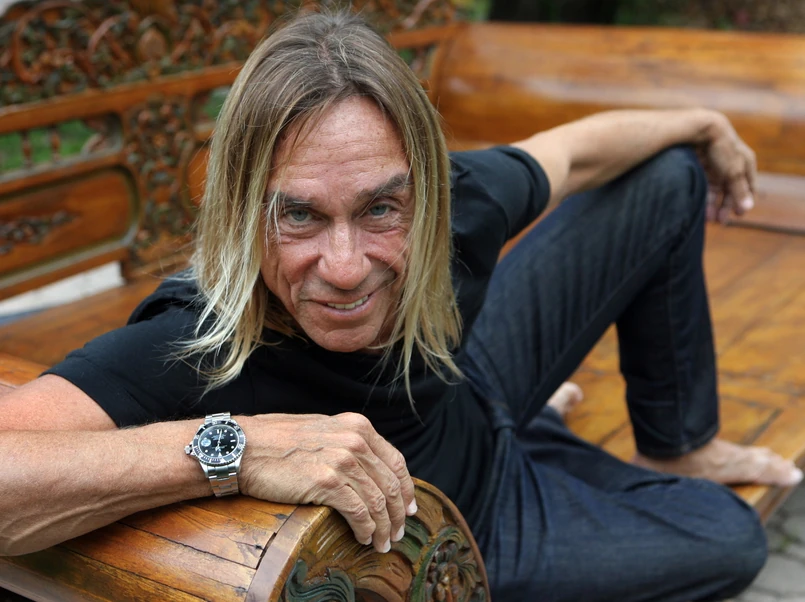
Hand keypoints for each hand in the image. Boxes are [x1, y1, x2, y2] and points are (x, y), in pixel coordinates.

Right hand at [237, 412, 416, 553]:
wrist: (244, 447)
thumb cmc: (276, 441)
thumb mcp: (322, 429)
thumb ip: (347, 443)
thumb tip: (367, 468)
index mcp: (358, 426)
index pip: (396, 461)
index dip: (406, 489)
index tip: (408, 508)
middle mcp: (355, 440)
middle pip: (391, 485)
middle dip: (397, 514)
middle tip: (395, 534)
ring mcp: (342, 460)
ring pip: (377, 502)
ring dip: (382, 527)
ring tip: (381, 543)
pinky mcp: (327, 482)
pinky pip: (358, 512)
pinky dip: (365, 529)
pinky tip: (363, 538)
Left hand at [697, 112, 756, 223]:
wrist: (699, 129)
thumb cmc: (721, 148)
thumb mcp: (733, 171)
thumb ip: (740, 190)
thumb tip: (747, 207)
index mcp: (745, 161)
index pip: (749, 185)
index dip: (745, 200)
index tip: (739, 215)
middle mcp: (731, 163)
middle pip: (731, 189)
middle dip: (726, 206)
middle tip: (720, 221)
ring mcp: (716, 164)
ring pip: (716, 189)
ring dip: (713, 204)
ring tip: (708, 219)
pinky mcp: (701, 165)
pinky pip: (704, 184)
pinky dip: (703, 196)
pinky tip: (700, 207)